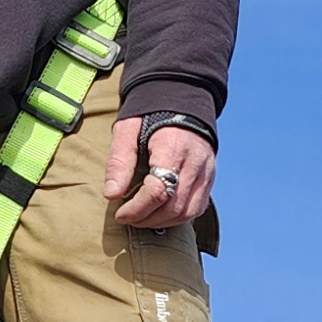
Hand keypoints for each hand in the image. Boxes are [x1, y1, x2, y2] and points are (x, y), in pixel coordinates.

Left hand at [106, 115, 214, 229]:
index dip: (137, 208)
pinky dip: (177, 217)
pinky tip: (159, 214)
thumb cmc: (150, 116)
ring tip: (141, 218)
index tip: (120, 213)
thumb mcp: (127, 130)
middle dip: (147, 218)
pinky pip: (197, 207)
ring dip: (162, 222)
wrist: (181, 99)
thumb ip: (119, 161)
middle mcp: (195, 162)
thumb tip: (111, 194)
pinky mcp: (209, 178)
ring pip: (188, 211)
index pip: (158, 190)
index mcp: (173, 147)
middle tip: (127, 218)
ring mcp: (206, 171)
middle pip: (174, 206)